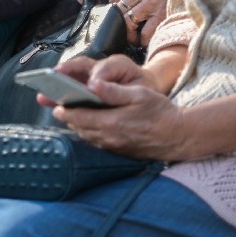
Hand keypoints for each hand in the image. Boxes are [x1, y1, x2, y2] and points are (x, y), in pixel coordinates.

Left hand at [49, 55, 190, 160]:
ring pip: (88, 136)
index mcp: (111, 123)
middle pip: (80, 128)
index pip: (79, 118)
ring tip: (72, 114)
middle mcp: (110, 139)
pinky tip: (91, 123)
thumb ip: (113, 91)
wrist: (180, 136)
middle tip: (60, 107)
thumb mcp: (138, 94)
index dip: (65, 110)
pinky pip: (98, 142)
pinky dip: (90, 132)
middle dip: (69, 118)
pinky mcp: (120, 152)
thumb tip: (91, 84)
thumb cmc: (161, 112)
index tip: (56, 104)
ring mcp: (114, 147)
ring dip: (79, 125)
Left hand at [110, 0, 180, 43]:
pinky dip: (143, 39)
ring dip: (129, 33)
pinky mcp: (162, 15)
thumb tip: (121, 5)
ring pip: (128, 22)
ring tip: (134, 37)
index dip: (113, 9)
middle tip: (124, 30)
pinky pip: (145, 33)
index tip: (117, 16)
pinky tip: (145, 39)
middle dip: (119, 23)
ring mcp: (152, 2)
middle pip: (118, 9)